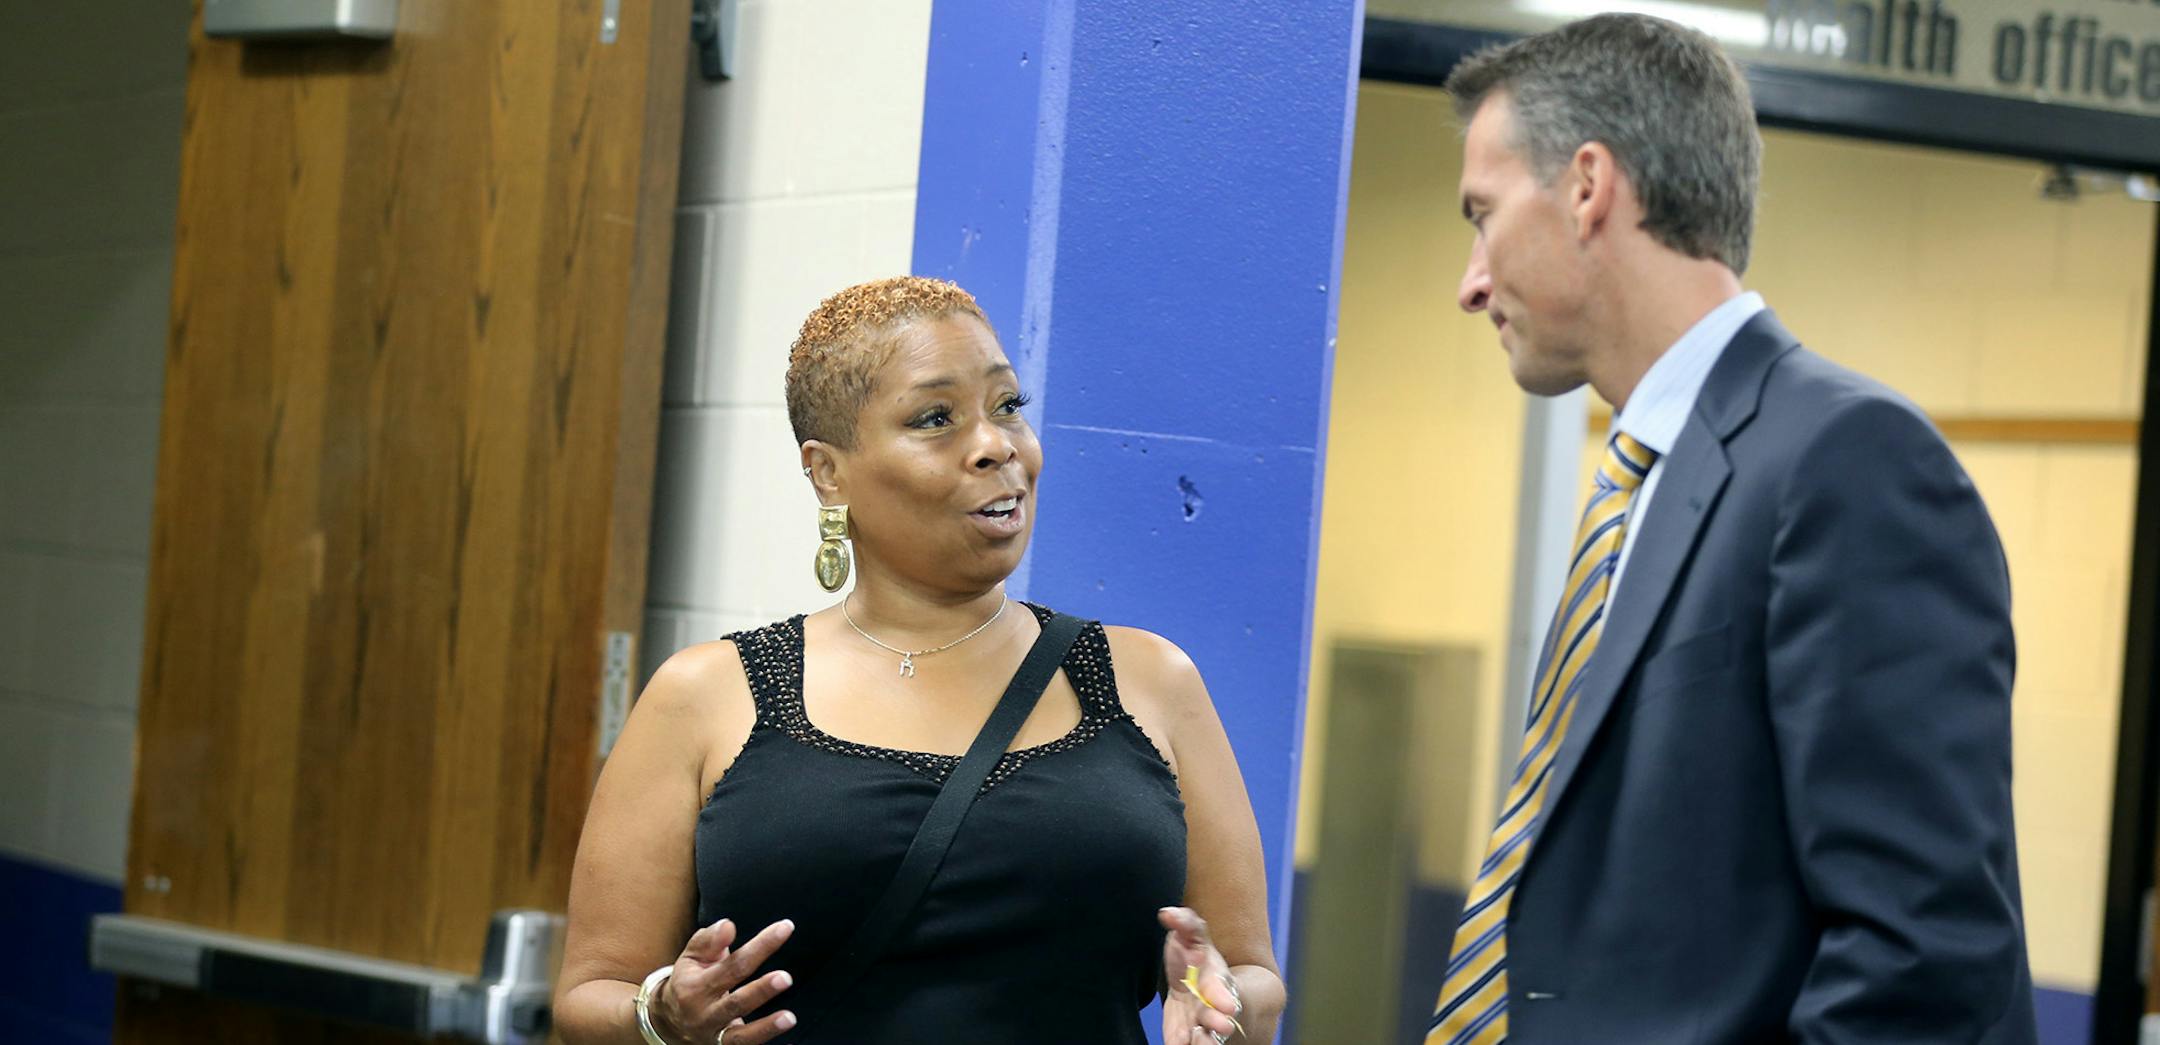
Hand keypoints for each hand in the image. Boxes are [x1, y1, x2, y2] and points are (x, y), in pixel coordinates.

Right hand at [655, 918, 797, 1043]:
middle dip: (760, 991)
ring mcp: (714, 1035)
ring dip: (766, 1027)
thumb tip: (728, 925)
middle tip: (785, 978)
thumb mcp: (691, 957)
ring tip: (789, 1018)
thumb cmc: (688, 981)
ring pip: (741, 1035)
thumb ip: (710, 940)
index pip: (733, 965)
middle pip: (736, 1002)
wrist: (669, 1021)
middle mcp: (705, 1013)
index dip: (760, 947)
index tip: (784, 928)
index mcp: (696, 986)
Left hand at [1160, 906, 1242, 1043]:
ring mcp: (1199, 1021)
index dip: (1224, 996)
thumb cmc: (1192, 952)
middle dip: (1220, 1022)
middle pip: (1219, 1017)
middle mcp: (1211, 1004)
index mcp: (1216, 978)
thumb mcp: (1190, 933)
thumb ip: (1184, 922)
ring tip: (1198, 1042)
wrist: (1190, 977)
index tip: (1227, 1006)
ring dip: (1204, 1041)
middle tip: (1223, 1027)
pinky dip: (1181, 1044)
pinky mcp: (1184, 1033)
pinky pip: (1183, 1042)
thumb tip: (1167, 914)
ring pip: (1206, 1036)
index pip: (1222, 988)